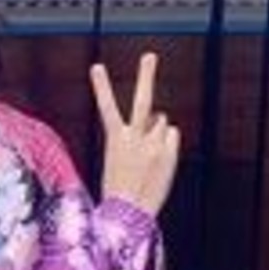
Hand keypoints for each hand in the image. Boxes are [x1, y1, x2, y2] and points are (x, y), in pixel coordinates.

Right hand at [90, 52, 180, 215]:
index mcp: (115, 139)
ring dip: (157, 131)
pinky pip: (172, 135)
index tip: (96, 66)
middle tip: (150, 56)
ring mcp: (153, 145)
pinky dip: (168, 142)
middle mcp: (135, 138)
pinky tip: (159, 160)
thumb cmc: (121, 187)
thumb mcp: (121, 158)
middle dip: (145, 76)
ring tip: (148, 154)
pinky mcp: (168, 152)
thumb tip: (161, 117)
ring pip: (161, 122)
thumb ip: (138, 135)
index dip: (101, 86)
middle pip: (142, 101)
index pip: (106, 107)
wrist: (130, 213)